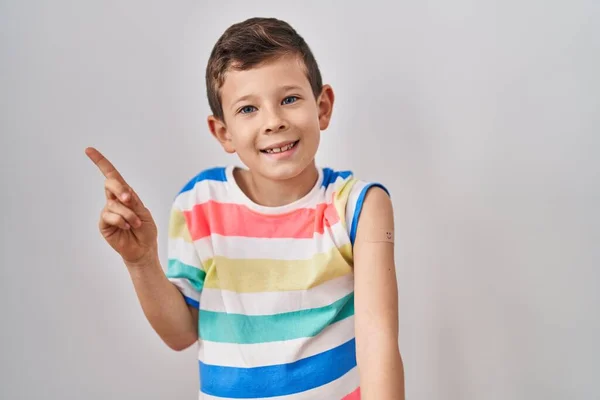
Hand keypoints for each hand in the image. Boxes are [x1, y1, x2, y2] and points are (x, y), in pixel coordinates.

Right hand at [86, 147, 157, 264]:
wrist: (144, 248)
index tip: (89, 150)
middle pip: (110, 183)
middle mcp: (114, 201)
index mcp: (125, 195)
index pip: (112, 176)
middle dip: (119, 188)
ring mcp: (108, 212)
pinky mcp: (104, 224)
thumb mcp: (143, 212)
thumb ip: (133, 201)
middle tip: (129, 199)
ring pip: (114, 204)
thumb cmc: (146, 230)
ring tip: (135, 224)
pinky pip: (109, 216)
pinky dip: (121, 220)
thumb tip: (123, 191)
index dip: (101, 162)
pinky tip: (127, 227)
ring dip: (128, 214)